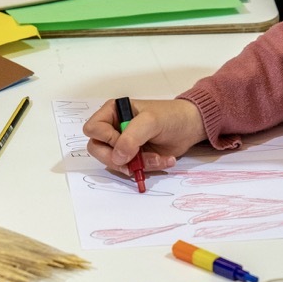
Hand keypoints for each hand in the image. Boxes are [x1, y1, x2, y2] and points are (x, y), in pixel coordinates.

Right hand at [84, 98, 204, 173]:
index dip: (106, 138)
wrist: (189, 127)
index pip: (92, 129)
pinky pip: (129, 169)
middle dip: (119, 158)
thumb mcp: (151, 121)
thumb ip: (132, 137)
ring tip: (157, 157)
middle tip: (137, 158)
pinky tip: (161, 160)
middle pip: (97, 149)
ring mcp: (122, 144)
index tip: (127, 141)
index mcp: (112, 112)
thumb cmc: (171, 116)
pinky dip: (145, 168)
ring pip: (114, 163)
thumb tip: (118, 157)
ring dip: (137, 164)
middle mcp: (113, 128)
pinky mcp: (132, 157)